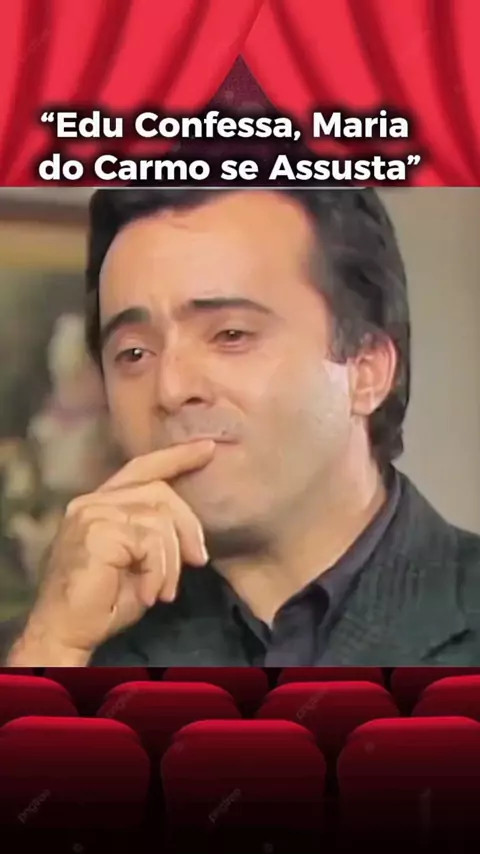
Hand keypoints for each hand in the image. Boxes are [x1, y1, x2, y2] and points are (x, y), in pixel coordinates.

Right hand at [7, 441, 214, 664]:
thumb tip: (191, 530)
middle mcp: (93, 501)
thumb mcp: (138, 560)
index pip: (143, 468)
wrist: (67, 631)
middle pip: (160, 491)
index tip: (208, 449)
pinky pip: (150, 542)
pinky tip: (149, 594)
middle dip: (188, 526)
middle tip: (199, 560)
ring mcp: (92, 513)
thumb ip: (155, 534)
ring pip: (159, 520)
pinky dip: (159, 571)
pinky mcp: (97, 531)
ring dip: (171, 562)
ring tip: (163, 591)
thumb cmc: (104, 601)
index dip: (177, 456)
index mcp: (101, 503)